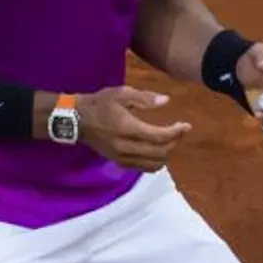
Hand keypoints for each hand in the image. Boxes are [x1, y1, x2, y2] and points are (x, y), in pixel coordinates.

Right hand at [75, 86, 191, 171]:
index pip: (159, 136)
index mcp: (127, 128)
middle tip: (180, 131)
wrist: (76, 120)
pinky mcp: (118, 162)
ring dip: (166, 154)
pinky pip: (143, 168)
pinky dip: (155, 162)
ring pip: (153, 164)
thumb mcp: (121, 93)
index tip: (186, 125)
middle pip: (159, 152)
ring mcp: (122, 157)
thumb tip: (166, 101)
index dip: (176, 132)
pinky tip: (158, 151)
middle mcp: (126, 146)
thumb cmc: (99, 104)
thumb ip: (144, 98)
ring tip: (171, 141)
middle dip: (174, 142)